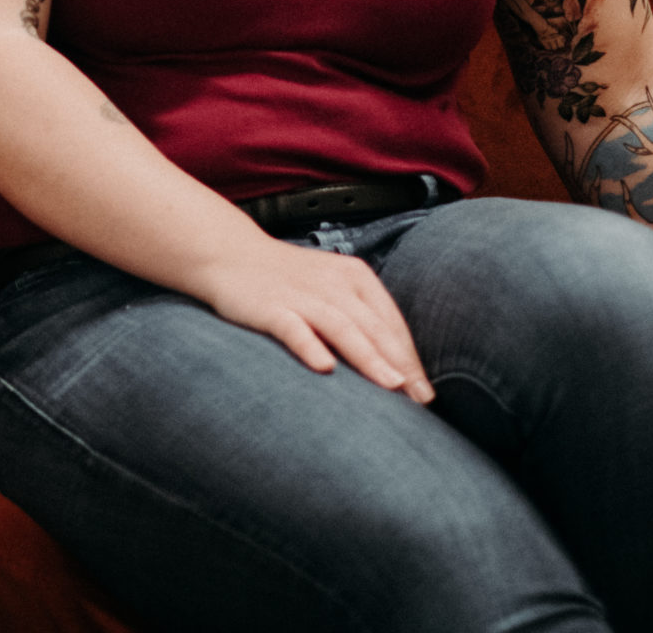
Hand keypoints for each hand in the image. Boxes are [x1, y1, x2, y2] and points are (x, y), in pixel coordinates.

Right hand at [188, 233, 435, 404]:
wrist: (228, 253)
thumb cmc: (287, 279)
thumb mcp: (331, 287)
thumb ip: (361, 319)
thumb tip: (395, 367)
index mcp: (354, 277)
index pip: (390, 322)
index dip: (410, 358)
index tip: (424, 393)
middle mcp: (332, 283)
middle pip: (373, 327)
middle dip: (400, 364)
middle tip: (420, 399)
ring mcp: (301, 295)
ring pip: (342, 327)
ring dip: (369, 357)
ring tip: (391, 385)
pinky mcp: (270, 306)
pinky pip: (293, 327)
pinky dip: (310, 346)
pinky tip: (325, 367)